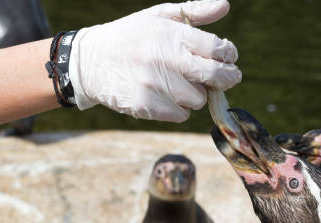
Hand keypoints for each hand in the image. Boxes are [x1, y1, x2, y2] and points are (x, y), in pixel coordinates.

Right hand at [69, 0, 240, 121]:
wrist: (91, 62)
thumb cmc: (131, 37)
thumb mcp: (158, 16)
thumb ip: (194, 12)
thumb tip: (224, 6)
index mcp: (169, 34)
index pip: (216, 48)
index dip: (229, 55)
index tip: (228, 57)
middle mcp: (162, 58)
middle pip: (213, 76)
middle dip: (226, 78)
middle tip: (227, 78)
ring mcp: (153, 85)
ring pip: (198, 99)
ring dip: (197, 94)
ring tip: (183, 84)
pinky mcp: (145, 106)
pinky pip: (180, 114)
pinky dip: (179, 108)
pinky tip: (168, 96)